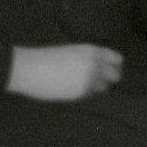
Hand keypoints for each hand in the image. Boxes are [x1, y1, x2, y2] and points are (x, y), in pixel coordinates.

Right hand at [9, 43, 124, 100]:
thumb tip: (98, 69)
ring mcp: (89, 79)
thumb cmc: (45, 58)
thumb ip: (87, 60)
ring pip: (105, 88)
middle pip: (116, 76)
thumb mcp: (72, 53)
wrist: (29, 68)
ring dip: (97, 88)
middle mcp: (95, 64)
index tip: (107, 70)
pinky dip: (86, 94)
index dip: (114, 66)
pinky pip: (91, 95)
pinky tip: (73, 90)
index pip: (117, 59)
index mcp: (92, 51)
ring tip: (83, 86)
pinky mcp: (81, 92)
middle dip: (109, 79)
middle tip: (98, 82)